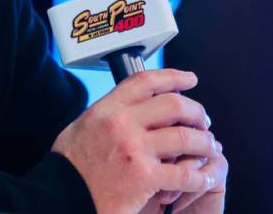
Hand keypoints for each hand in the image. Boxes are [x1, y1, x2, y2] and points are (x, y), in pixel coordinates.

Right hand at [52, 70, 220, 213]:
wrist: (63, 195)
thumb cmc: (70, 166)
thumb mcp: (82, 126)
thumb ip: (107, 114)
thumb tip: (127, 105)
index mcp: (107, 108)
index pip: (146, 81)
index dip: (173, 77)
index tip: (189, 79)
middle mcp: (121, 123)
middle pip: (173, 104)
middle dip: (196, 112)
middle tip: (203, 121)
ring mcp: (134, 149)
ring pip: (186, 136)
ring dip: (205, 142)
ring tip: (209, 148)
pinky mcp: (145, 178)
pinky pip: (185, 173)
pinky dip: (200, 175)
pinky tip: (204, 177)